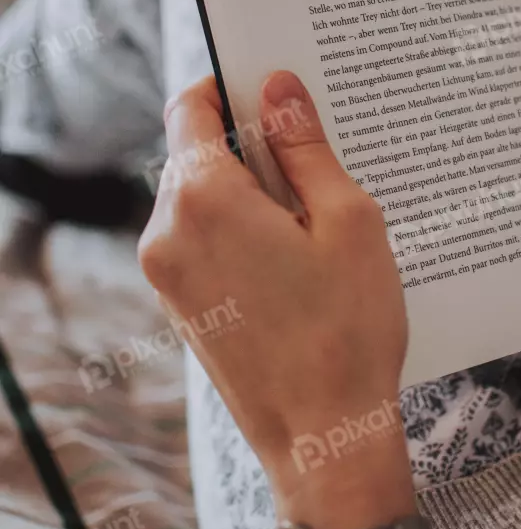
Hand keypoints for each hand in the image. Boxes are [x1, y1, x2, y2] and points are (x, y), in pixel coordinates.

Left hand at [138, 72, 411, 526]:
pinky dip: (236, 228)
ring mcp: (165, 274)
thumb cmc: (347, 332)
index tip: (269, 91)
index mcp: (203, 199)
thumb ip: (305, 146)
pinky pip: (198, 239)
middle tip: (314, 162)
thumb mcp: (347, 221)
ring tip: (311, 219)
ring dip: (246, 190)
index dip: (229, 88)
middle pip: (195, 152)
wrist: (324, 440)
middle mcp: (166, 232)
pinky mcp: (177, 304)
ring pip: (197, 197)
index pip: (191, 107)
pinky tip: (291, 257)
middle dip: (248, 144)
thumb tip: (279, 88)